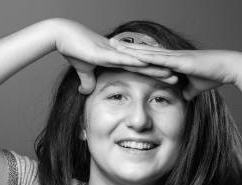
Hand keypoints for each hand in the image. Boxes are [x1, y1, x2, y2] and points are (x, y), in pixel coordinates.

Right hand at [51, 19, 178, 93]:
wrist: (62, 36)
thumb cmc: (72, 50)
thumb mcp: (83, 71)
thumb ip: (87, 81)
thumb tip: (85, 92)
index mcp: (117, 59)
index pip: (140, 68)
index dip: (154, 74)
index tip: (167, 80)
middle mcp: (120, 54)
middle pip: (145, 64)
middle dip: (162, 71)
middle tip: (179, 78)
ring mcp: (114, 53)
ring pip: (140, 62)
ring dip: (155, 68)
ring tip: (172, 74)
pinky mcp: (105, 53)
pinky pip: (124, 59)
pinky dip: (136, 62)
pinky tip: (149, 65)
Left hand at [109, 39, 241, 99]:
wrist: (228, 68)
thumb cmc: (213, 76)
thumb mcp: (195, 88)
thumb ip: (186, 91)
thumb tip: (182, 98)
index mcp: (171, 61)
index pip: (147, 56)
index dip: (133, 54)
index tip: (118, 52)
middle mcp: (169, 56)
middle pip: (143, 50)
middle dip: (125, 48)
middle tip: (107, 43)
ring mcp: (173, 56)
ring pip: (147, 51)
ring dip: (130, 49)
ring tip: (113, 45)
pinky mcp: (179, 60)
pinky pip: (159, 58)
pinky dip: (146, 57)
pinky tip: (133, 55)